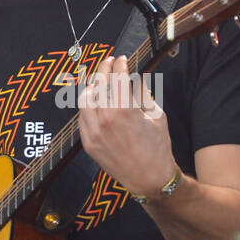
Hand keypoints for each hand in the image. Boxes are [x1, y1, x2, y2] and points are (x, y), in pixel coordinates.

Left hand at [77, 55, 174, 198]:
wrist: (149, 179)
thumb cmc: (157, 148)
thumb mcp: (156, 115)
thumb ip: (143, 94)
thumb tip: (135, 77)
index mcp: (124, 111)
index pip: (117, 78)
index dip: (119, 65)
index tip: (122, 59)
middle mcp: (105, 120)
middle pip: (97, 85)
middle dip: (103, 70)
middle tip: (109, 62)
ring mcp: (94, 133)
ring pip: (84, 101)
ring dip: (92, 88)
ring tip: (100, 83)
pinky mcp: (88, 144)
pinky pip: (82, 119)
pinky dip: (88, 108)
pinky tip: (96, 104)